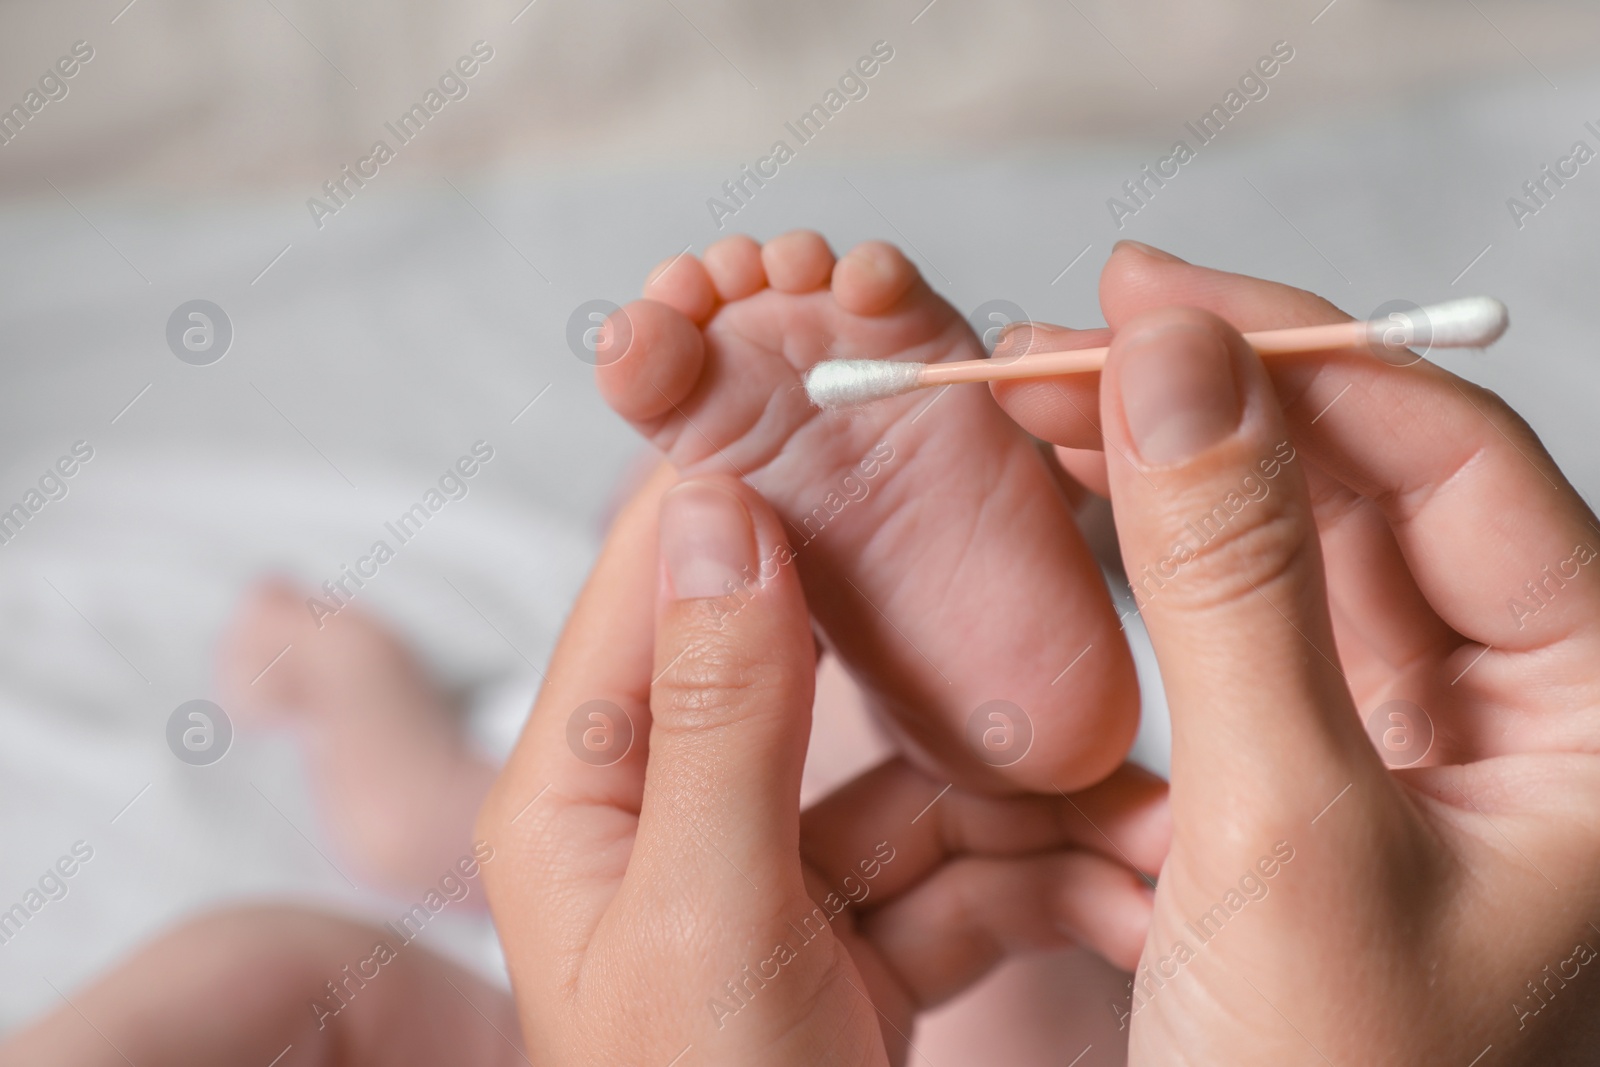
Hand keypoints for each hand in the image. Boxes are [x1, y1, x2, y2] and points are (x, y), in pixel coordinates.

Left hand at [477, 465, 1165, 1064]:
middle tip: (1072, 619)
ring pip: (924, 778)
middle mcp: (674, 807)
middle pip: (826, 670)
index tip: (877, 401)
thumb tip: (726, 505)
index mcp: (586, 783)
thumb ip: (721, 712)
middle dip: (958, 666)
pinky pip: (962, 873)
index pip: (669, 571)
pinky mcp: (857, 938)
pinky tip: (1138, 901)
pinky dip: (1050, 887)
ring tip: (1163, 830)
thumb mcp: (705, 921)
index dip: (766, 479)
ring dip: (1043, 807)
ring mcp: (776, 873)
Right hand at [995, 245, 1599, 1063]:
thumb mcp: (1284, 832)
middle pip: (1365, 494)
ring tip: (1039, 407)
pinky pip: (1238, 643)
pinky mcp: (1309, 794)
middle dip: (1206, 409)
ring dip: (1164, 480)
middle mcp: (1520, 718)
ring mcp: (1410, 755)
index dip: (1296, 357)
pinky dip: (1147, 581)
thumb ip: (1232, 584)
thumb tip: (1170, 361)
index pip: (1454, 461)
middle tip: (1052, 346)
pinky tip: (1073, 523)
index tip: (1142, 296)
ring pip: (1290, 559)